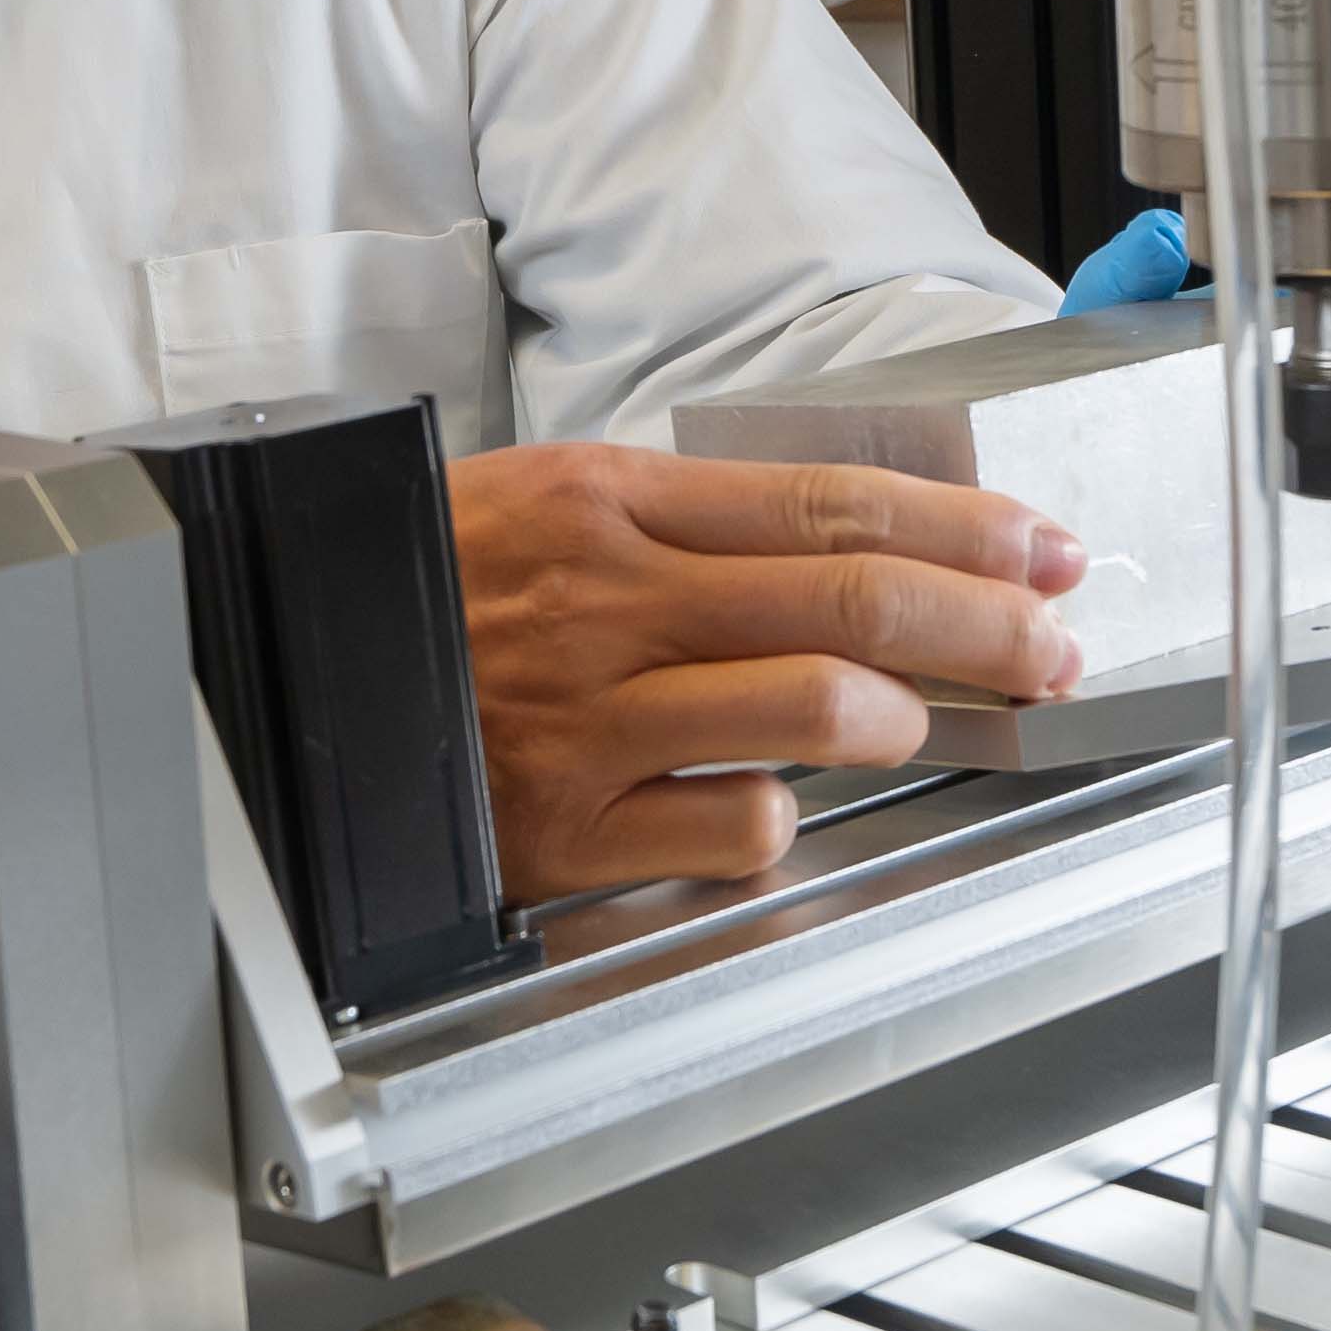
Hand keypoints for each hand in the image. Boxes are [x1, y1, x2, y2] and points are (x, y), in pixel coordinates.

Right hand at [448, 443, 1088, 902]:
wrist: (276, 684)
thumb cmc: (422, 590)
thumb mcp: (538, 504)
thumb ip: (680, 520)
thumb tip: (839, 535)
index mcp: (607, 501)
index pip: (830, 502)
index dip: (962, 528)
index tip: (1040, 548)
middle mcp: (610, 603)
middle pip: (855, 602)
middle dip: (987, 624)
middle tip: (1054, 642)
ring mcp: (595, 720)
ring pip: (817, 714)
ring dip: (906, 719)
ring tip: (924, 719)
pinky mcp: (573, 829)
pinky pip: (738, 827)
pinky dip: (777, 816)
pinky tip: (763, 799)